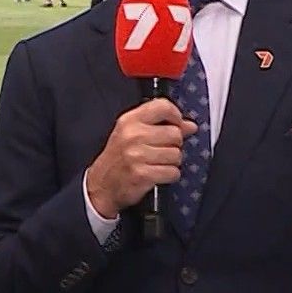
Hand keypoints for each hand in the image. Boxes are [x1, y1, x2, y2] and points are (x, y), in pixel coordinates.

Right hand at [85, 98, 197, 218]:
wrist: (101, 185)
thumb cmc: (119, 158)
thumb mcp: (132, 134)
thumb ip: (161, 125)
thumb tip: (190, 125)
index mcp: (130, 121)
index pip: (163, 107)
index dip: (176, 116)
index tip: (176, 124)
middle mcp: (133, 135)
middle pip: (175, 134)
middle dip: (174, 145)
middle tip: (161, 150)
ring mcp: (137, 155)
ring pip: (176, 155)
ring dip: (172, 162)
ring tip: (157, 164)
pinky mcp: (142, 174)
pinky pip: (173, 172)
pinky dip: (169, 176)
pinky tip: (157, 175)